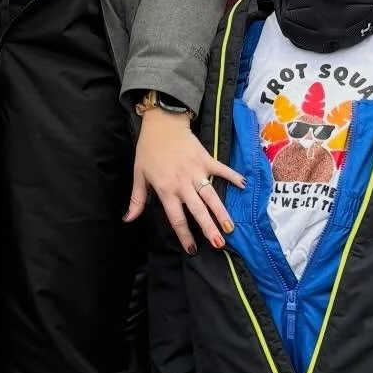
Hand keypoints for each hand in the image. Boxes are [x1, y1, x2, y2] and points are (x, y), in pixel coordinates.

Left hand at [125, 109, 243, 255]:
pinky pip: (221, 169)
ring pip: (210, 195)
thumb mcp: (139, 174)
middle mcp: (183, 183)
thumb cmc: (148, 149)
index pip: (176, 217)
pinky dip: (232, 176)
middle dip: (208, 228)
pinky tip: (243, 185)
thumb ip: (136, 200)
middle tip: (218, 243)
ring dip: (221, 211)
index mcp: (166, 189)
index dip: (184, 235)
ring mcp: (196, 171)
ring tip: (230, 226)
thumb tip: (128, 219)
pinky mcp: (206, 159)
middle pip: (197, 210)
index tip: (192, 250)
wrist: (162, 122)